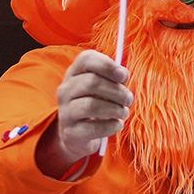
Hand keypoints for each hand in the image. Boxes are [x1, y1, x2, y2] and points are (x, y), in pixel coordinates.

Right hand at [36, 49, 132, 175]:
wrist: (78, 133)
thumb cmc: (96, 103)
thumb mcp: (103, 86)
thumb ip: (114, 77)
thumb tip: (122, 75)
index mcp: (74, 73)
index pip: (86, 60)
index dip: (108, 66)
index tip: (124, 76)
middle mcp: (65, 90)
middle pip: (91, 82)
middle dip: (117, 91)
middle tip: (129, 99)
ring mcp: (65, 112)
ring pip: (91, 105)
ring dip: (115, 109)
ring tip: (123, 112)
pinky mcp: (70, 132)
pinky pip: (93, 128)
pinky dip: (111, 126)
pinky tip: (117, 124)